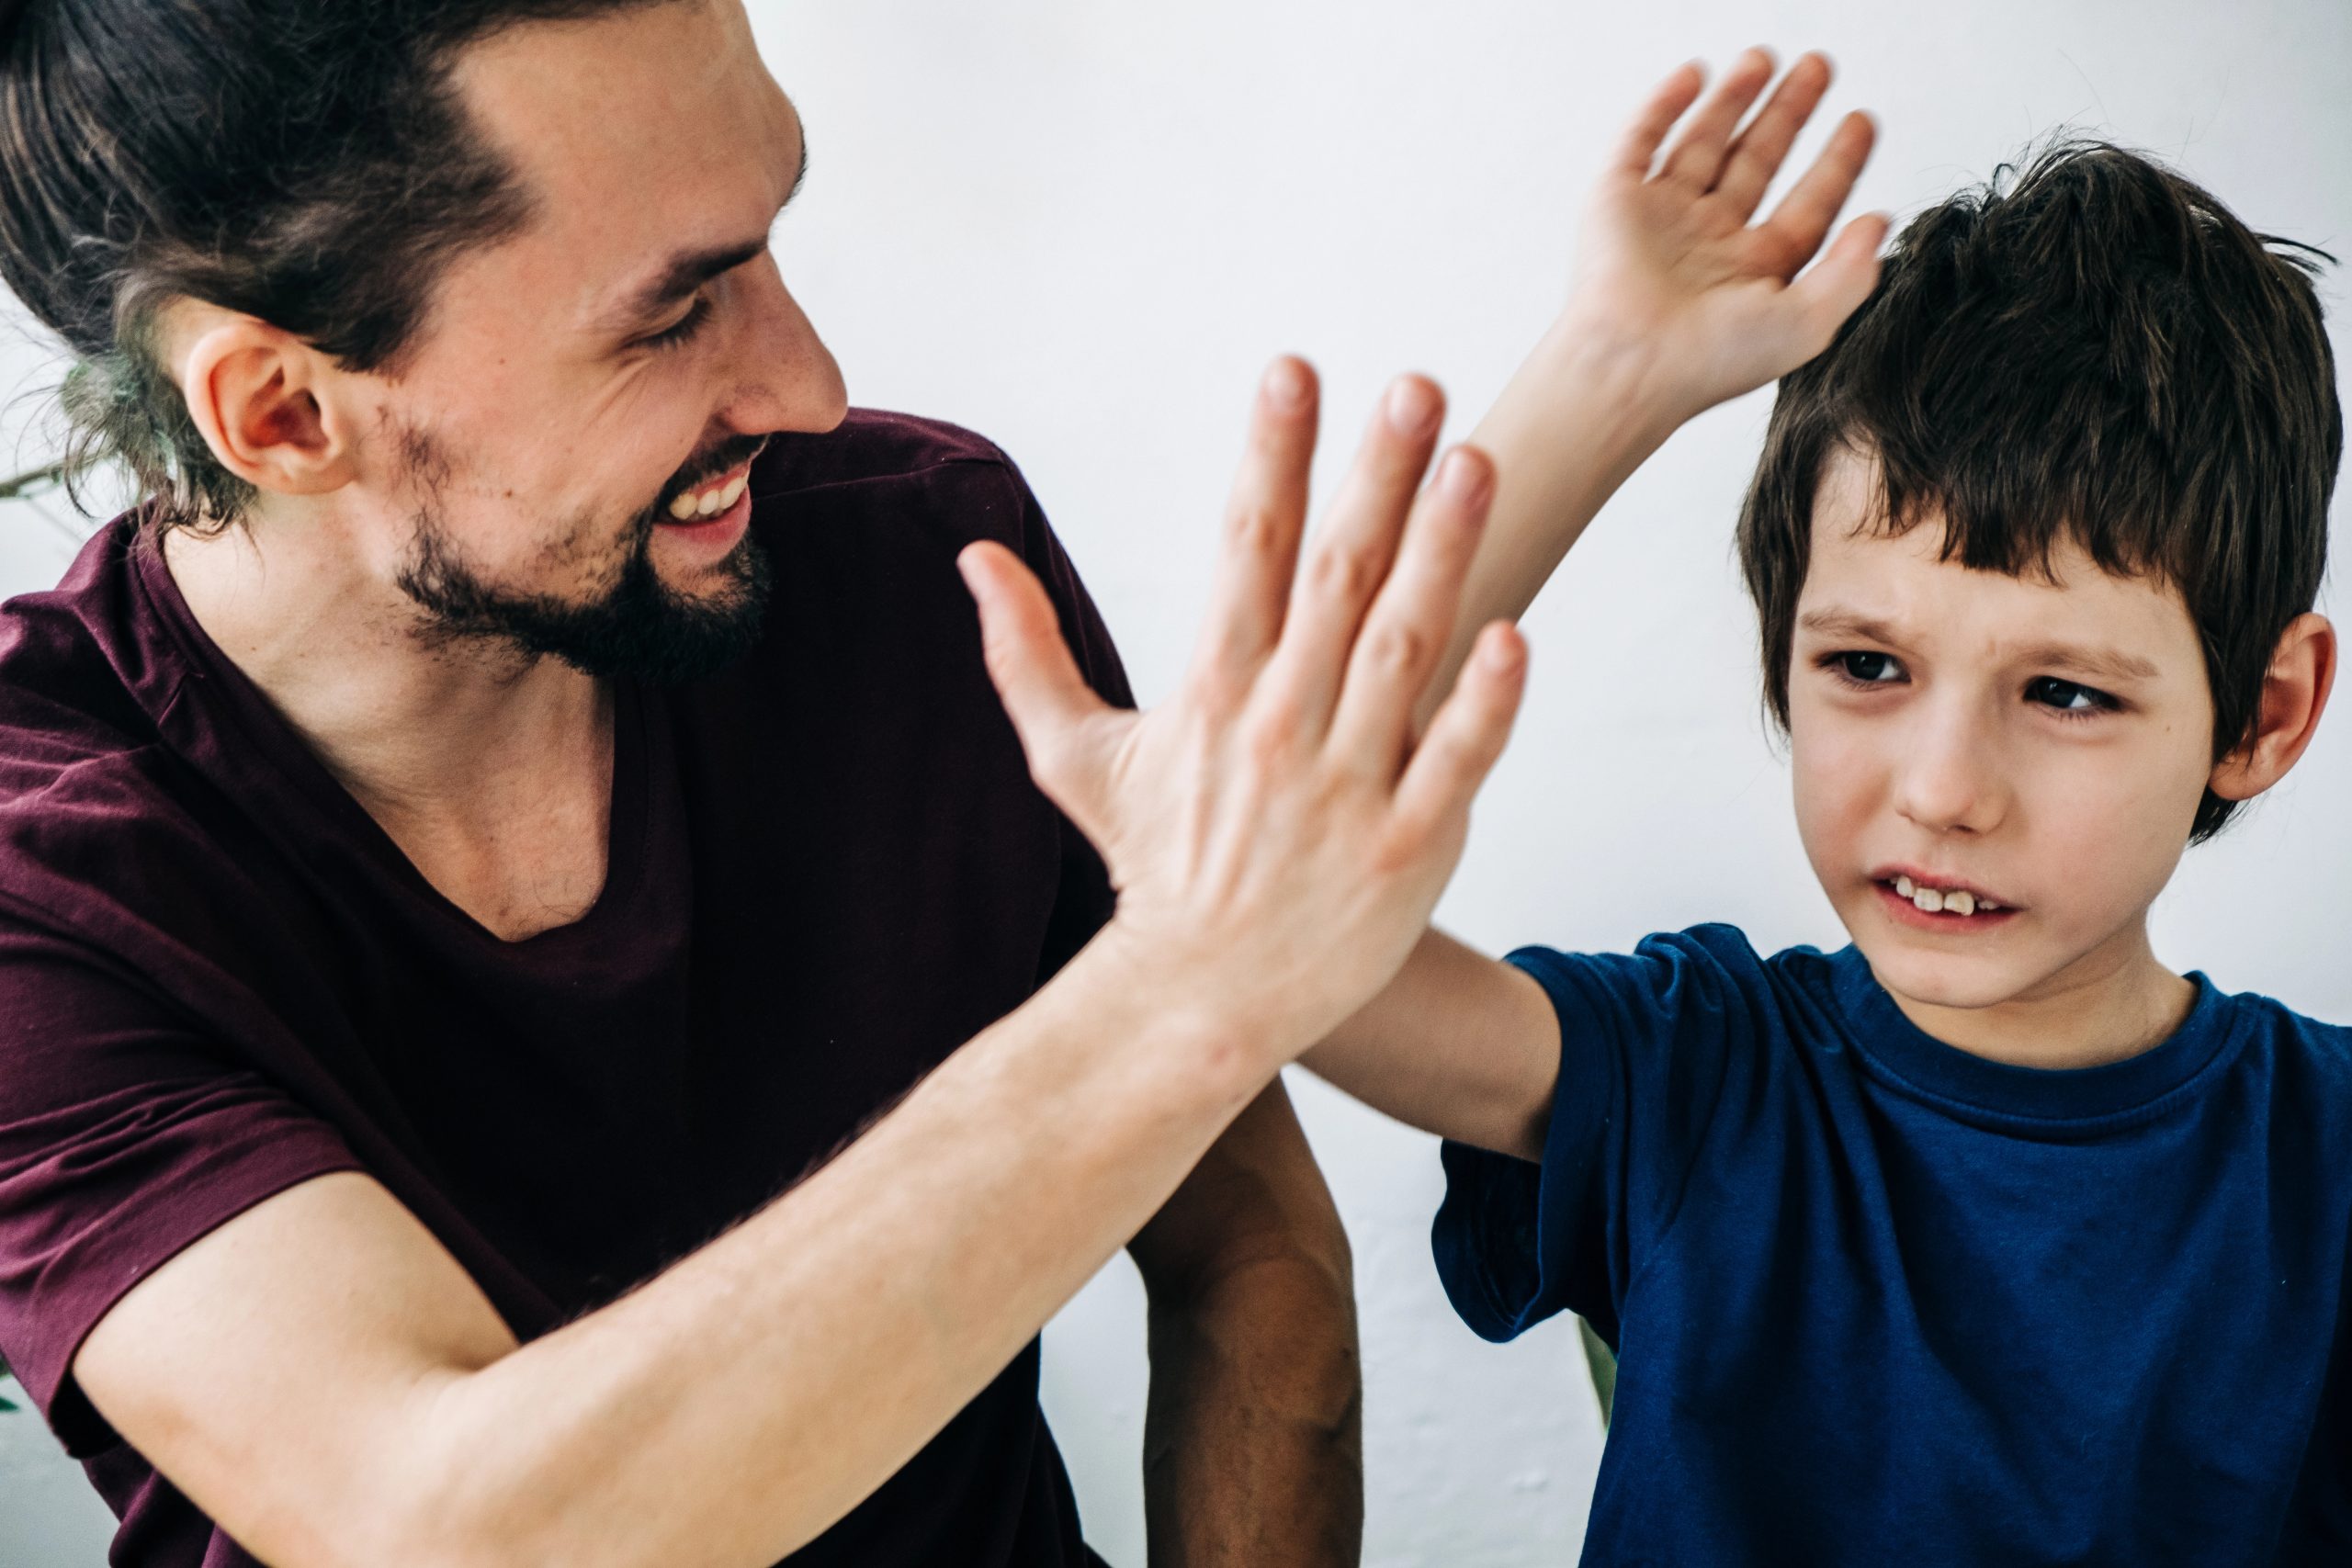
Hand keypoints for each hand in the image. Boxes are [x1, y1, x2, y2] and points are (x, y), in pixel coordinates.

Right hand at [959, 362, 1527, 1067]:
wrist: (1198, 1000)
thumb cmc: (1153, 867)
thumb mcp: (1075, 759)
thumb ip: (1026, 652)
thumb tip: (974, 556)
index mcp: (1210, 694)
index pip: (1244, 551)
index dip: (1271, 458)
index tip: (1294, 371)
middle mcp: (1279, 728)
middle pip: (1334, 581)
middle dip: (1374, 478)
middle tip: (1416, 384)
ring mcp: (1346, 789)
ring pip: (1403, 654)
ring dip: (1441, 557)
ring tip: (1475, 464)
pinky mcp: (1405, 849)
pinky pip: (1452, 765)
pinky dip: (1483, 706)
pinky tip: (1517, 635)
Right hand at [1568, 47, 1886, 421]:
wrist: (1631, 366)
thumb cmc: (1708, 363)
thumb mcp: (1806, 326)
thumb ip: (1851, 276)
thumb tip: (1878, 223)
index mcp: (1751, 274)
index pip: (1805, 207)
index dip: (1837, 163)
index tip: (1862, 121)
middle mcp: (1707, 243)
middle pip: (1757, 163)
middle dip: (1788, 114)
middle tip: (1820, 68)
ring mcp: (1661, 219)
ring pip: (1703, 143)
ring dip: (1734, 98)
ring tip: (1765, 57)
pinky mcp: (1616, 202)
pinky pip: (1641, 141)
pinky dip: (1664, 105)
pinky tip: (1695, 74)